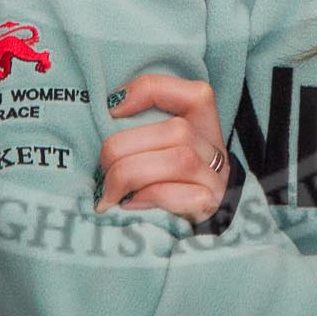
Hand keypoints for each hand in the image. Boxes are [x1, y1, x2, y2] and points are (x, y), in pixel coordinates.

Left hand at [96, 73, 229, 221]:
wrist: (193, 223)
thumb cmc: (163, 176)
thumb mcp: (154, 143)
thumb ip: (138, 128)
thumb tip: (101, 125)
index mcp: (202, 120)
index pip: (190, 93)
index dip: (146, 92)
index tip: (110, 109)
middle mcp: (214, 147)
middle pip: (177, 131)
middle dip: (126, 147)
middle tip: (102, 167)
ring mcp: (215, 179)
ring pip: (181, 161)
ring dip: (132, 174)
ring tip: (110, 191)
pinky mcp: (209, 207)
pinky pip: (182, 196)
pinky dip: (149, 197)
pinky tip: (130, 204)